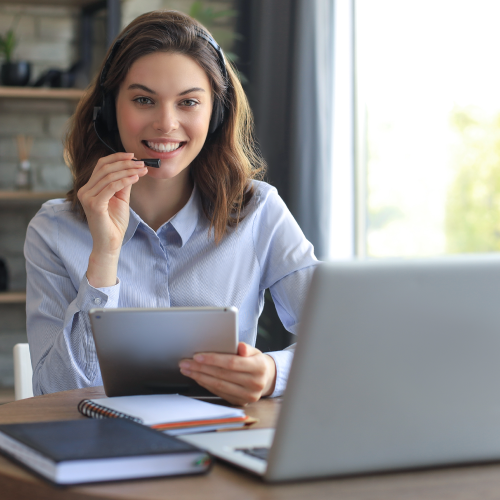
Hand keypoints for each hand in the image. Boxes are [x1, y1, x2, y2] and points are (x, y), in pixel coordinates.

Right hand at [77, 153, 147, 286]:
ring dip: (128, 170)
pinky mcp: (93, 204)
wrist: (110, 242)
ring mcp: (87, 197)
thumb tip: (133, 167)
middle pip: (105, 168)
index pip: (101, 165)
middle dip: (125, 163)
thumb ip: (123, 184)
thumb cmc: (114, 223)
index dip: (117, 158)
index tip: (133, 156)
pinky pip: (111, 187)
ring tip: (142, 170)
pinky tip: (136, 178)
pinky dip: (124, 180)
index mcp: (89, 187)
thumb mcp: (121, 199)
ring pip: (109, 176)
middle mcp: (85, 190)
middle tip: (142, 163)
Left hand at [179, 342, 276, 405]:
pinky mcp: (240, 402)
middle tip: (186, 362)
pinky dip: (206, 384)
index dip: (213, 359)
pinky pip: (219, 392)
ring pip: (218, 385)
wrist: (266, 379)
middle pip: (222, 374)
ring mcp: (247, 395)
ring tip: (187, 369)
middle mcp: (255, 383)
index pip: (232, 363)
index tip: (197, 356)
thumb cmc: (256, 361)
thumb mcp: (255, 351)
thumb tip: (240, 347)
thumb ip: (246, 348)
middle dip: (201, 368)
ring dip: (199, 377)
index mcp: (259, 367)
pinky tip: (197, 377)